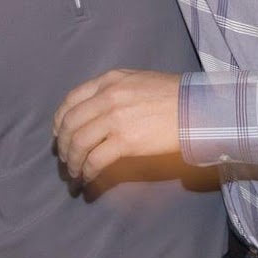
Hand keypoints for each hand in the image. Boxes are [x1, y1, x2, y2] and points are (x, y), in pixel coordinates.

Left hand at [53, 69, 182, 185]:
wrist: (197, 107)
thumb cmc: (174, 95)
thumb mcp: (139, 80)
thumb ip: (116, 90)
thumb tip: (99, 111)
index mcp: (109, 81)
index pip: (71, 100)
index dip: (60, 120)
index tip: (60, 134)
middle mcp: (107, 97)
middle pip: (70, 123)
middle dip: (63, 145)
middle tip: (66, 159)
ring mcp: (114, 119)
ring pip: (78, 143)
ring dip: (73, 161)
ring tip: (75, 172)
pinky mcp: (125, 141)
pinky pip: (95, 159)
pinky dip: (87, 171)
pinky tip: (89, 177)